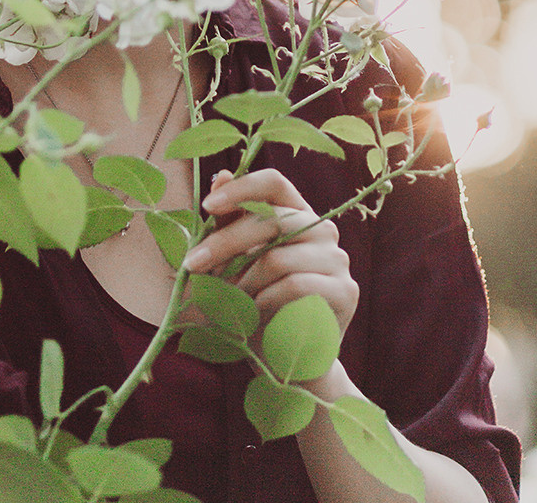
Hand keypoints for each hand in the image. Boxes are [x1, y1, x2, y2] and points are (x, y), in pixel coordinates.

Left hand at [183, 168, 358, 340]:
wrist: (284, 361)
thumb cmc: (253, 302)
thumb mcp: (233, 261)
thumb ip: (229, 221)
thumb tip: (221, 175)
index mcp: (295, 212)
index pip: (274, 181)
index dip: (241, 188)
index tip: (207, 207)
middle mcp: (322, 228)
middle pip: (271, 220)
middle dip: (225, 243)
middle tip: (191, 264)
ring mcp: (337, 259)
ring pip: (278, 258)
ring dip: (242, 282)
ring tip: (225, 301)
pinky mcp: (345, 291)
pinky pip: (295, 287)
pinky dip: (265, 301)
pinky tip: (253, 314)